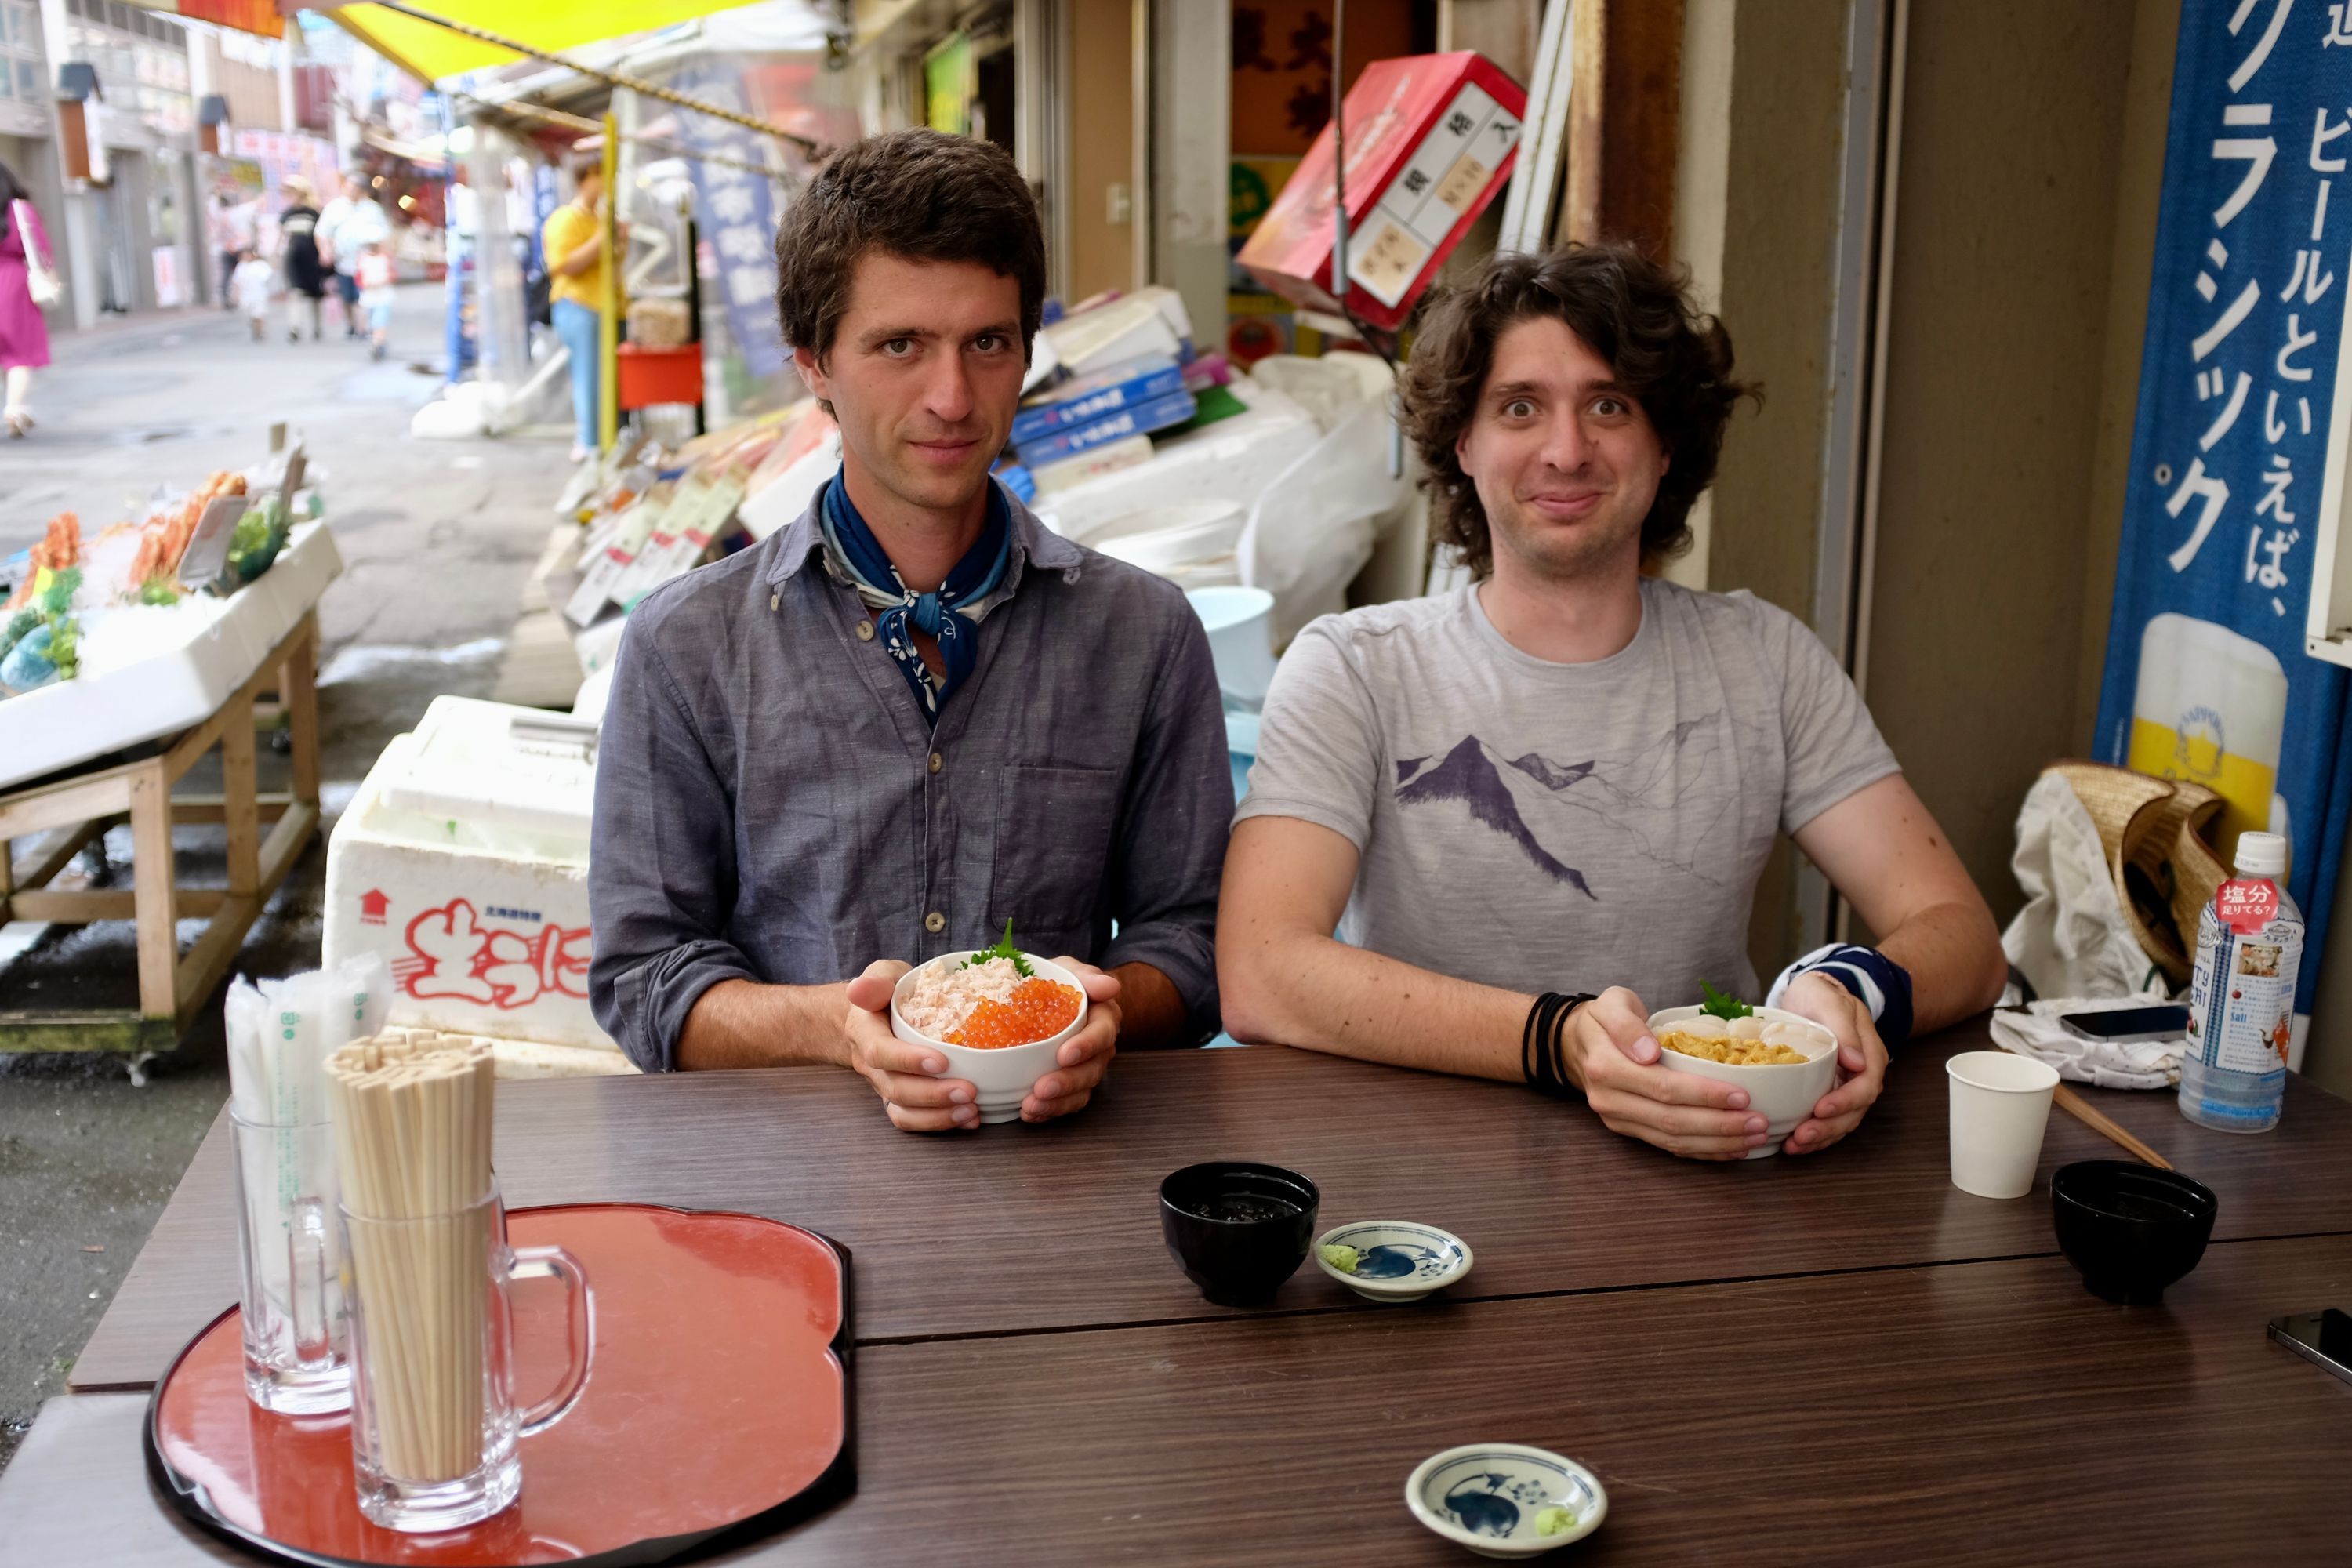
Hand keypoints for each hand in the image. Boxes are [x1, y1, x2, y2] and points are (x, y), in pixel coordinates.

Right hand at [843, 960, 981, 1131]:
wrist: (874, 1017)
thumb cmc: (885, 993)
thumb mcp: (881, 975)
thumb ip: (875, 981)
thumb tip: (861, 987)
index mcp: (865, 1032)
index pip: (880, 1052)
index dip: (908, 1060)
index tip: (941, 1061)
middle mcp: (872, 1065)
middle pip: (896, 1088)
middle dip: (933, 1094)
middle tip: (969, 1091)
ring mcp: (885, 1085)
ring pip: (903, 1111)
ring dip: (938, 1116)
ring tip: (971, 1111)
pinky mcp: (900, 1098)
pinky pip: (913, 1119)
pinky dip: (940, 1123)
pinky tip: (969, 1118)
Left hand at [1023, 958, 1121, 1121]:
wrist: (1048, 1001)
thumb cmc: (1060, 984)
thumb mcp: (1070, 971)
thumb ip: (1087, 976)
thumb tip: (1109, 985)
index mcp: (1104, 1018)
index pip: (1102, 1033)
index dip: (1086, 1046)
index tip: (1064, 1054)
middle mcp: (1099, 1048)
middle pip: (1091, 1070)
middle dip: (1067, 1082)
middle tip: (1041, 1088)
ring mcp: (1086, 1069)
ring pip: (1080, 1092)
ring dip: (1056, 1103)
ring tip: (1031, 1106)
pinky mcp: (1071, 1085)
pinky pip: (1066, 1103)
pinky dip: (1048, 1111)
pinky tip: (1028, 1113)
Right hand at [1563, 986, 1768, 1160]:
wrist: (1578, 1043)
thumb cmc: (1603, 1019)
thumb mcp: (1611, 1004)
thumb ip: (1626, 1024)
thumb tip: (1648, 1052)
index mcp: (1606, 1067)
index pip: (1662, 1087)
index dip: (1704, 1095)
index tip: (1742, 1095)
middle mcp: (1610, 1100)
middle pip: (1671, 1120)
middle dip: (1720, 1125)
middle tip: (1760, 1123)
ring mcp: (1618, 1120)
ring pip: (1672, 1140)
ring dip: (1717, 1143)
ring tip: (1754, 1138)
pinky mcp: (1629, 1130)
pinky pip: (1668, 1146)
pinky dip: (1703, 1151)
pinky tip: (1731, 1149)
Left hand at [1776, 972, 1887, 1154]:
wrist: (1812, 994)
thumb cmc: (1822, 995)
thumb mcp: (1831, 1002)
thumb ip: (1845, 1029)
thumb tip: (1857, 1062)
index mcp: (1869, 1053)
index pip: (1865, 1085)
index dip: (1845, 1101)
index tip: (1820, 1110)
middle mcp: (1862, 1073)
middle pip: (1855, 1110)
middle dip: (1829, 1127)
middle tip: (1802, 1137)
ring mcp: (1846, 1084)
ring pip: (1842, 1120)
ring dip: (1821, 1137)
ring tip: (1795, 1146)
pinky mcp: (1829, 1090)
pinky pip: (1828, 1118)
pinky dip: (1815, 1133)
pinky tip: (1794, 1142)